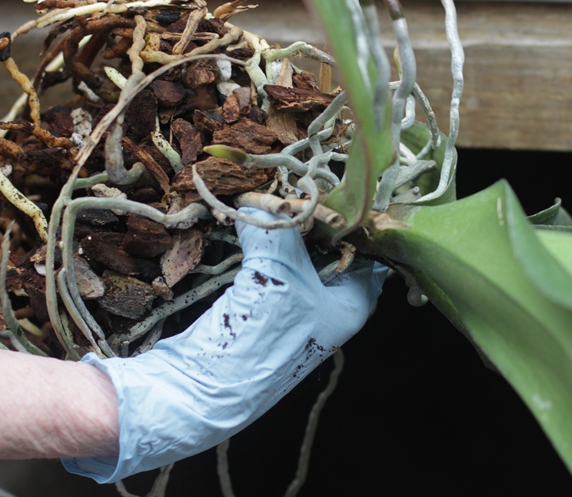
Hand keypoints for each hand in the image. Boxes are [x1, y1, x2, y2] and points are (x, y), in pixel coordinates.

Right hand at [62, 208, 386, 482]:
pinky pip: (268, 263)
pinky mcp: (262, 305)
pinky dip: (259, 242)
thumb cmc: (262, 339)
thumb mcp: (279, 274)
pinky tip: (245, 220)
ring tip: (264, 197)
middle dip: (310, 215)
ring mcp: (295, 304)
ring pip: (296, 252)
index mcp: (353, 302)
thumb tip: (258, 202)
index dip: (352, 214)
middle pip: (329, 245)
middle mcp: (329, 303)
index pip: (367, 247)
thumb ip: (274, 231)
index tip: (333, 183)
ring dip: (281, 227)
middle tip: (291, 184)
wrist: (203, 389)